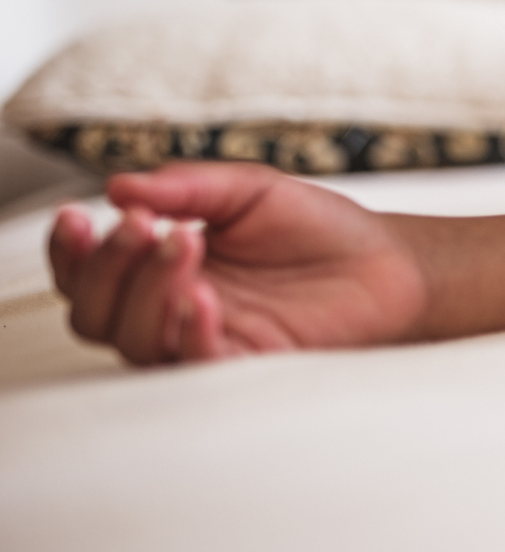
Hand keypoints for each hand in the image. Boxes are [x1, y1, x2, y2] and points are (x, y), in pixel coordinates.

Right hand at [47, 164, 427, 364]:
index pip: (87, 273)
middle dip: (106, 269)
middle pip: (94, 313)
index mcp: (161, 268)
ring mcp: (206, 340)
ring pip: (134, 342)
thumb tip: (119, 186)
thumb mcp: (250, 190)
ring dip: (146, 292)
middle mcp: (172, 310)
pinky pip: (196, 364)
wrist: (387, 259)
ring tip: (184, 244)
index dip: (70, 252)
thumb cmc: (317, 227)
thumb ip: (188, 187)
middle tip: (144, 226)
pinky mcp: (247, 365)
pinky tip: (204, 297)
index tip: (80, 215)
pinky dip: (190, 332)